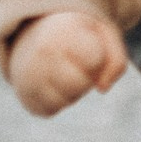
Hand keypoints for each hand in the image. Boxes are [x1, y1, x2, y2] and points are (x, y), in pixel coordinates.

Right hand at [7, 10, 127, 116]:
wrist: (30, 35)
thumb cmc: (76, 35)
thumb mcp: (102, 34)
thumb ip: (116, 59)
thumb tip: (102, 88)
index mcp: (63, 31)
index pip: (94, 59)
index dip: (98, 58)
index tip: (85, 46)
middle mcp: (41, 53)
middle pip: (81, 84)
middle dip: (86, 77)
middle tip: (74, 62)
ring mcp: (29, 75)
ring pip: (67, 100)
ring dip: (73, 91)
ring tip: (62, 71)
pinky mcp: (24, 96)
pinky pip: (51, 109)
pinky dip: (57, 100)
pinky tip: (50, 82)